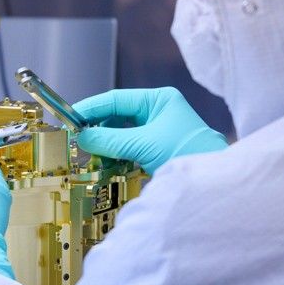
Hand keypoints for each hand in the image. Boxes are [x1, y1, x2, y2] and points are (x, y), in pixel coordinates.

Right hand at [73, 88, 227, 173]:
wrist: (213, 185)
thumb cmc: (187, 154)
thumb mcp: (143, 144)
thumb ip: (109, 140)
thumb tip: (82, 137)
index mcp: (159, 100)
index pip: (116, 99)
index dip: (91, 107)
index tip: (70, 117)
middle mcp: (158, 112)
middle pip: (117, 117)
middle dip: (97, 129)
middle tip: (76, 139)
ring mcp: (158, 132)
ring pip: (121, 134)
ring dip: (105, 145)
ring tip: (89, 154)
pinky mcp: (157, 151)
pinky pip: (129, 149)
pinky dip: (116, 156)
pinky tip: (105, 163)